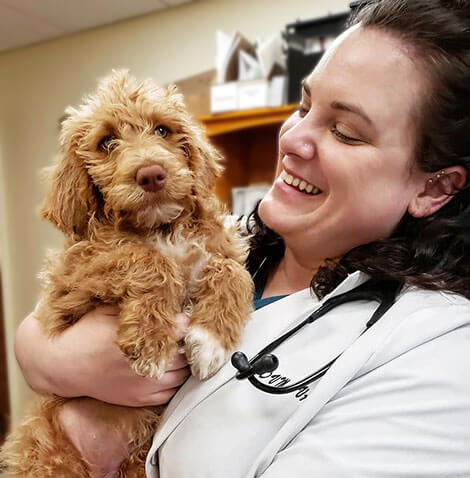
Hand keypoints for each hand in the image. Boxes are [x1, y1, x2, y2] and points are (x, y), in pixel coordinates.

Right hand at [15, 306, 190, 406]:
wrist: (62, 365)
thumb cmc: (86, 332)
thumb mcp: (111, 311)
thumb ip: (142, 311)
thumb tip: (172, 309)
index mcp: (138, 339)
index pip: (181, 330)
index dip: (185, 322)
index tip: (184, 317)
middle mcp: (144, 365)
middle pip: (185, 353)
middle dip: (186, 342)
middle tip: (182, 334)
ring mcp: (143, 386)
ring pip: (182, 375)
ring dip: (184, 362)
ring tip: (176, 350)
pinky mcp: (139, 400)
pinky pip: (171, 392)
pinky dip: (175, 380)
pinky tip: (169, 369)